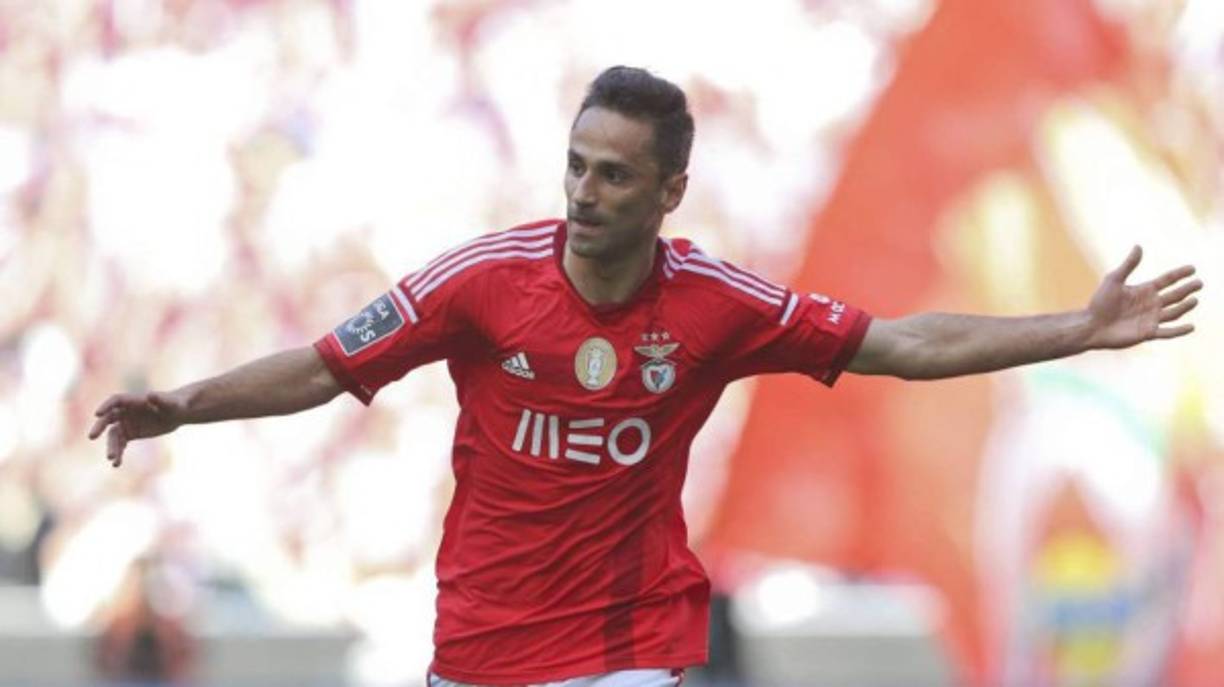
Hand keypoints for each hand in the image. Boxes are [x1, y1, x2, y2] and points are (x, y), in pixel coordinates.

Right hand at [88, 391, 186, 467]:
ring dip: (112, 446)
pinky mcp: (130, 434)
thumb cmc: (175, 405)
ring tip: (112, 458)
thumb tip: (151, 395)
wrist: (178, 414)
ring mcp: (127, 423)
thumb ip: (161, 400)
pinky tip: (117, 464)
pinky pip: (120, 444)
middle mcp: (126, 411)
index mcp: (133, 400)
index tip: (97, 414)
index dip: (105, 406)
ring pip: (114, 435)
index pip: (115, 401)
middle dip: (99, 427)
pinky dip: (118, 453)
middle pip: (108, 418)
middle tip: (92, 437)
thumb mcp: (171, 404)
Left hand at [1085, 245, 1201, 349]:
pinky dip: (1179, 331)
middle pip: (1174, 295)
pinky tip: (1191, 327)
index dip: (1179, 274)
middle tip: (1199, 283)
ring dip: (1185, 307)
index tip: (1192, 268)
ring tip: (1194, 300)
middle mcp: (1150, 304)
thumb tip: (1138, 246)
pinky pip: (1167, 332)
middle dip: (1187, 289)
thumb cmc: (1099, 303)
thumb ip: (1128, 265)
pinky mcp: (1147, 333)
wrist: (1091, 325)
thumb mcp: (1114, 280)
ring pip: (1174, 312)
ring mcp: (1150, 319)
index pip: (1167, 280)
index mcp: (1144, 290)